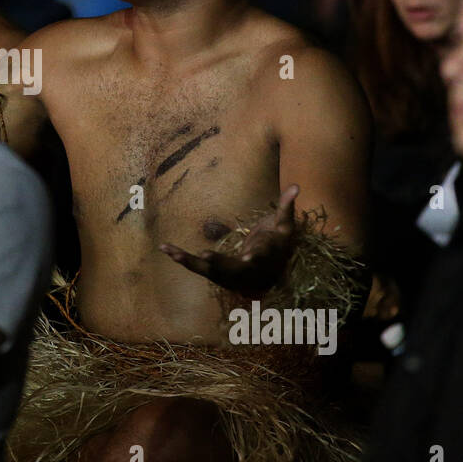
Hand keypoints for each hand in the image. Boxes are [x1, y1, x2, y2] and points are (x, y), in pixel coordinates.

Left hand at [160, 184, 299, 298]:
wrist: (271, 272)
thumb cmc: (277, 242)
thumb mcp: (284, 225)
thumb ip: (286, 207)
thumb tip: (297, 185)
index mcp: (264, 258)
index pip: (261, 258)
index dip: (255, 258)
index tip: (248, 259)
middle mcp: (245, 271)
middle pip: (231, 270)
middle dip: (218, 264)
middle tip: (204, 256)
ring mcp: (229, 275)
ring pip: (209, 272)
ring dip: (190, 262)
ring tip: (171, 252)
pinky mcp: (216, 274)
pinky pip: (197, 267)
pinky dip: (182, 259)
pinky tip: (165, 248)